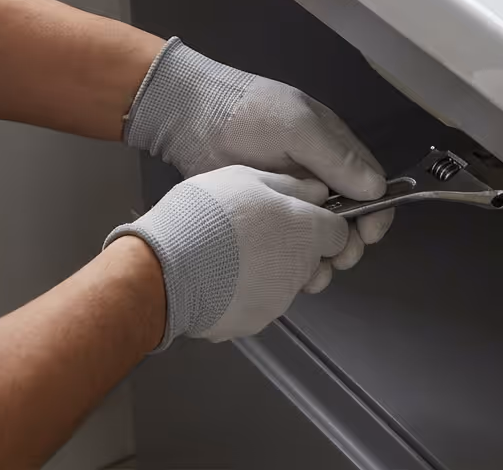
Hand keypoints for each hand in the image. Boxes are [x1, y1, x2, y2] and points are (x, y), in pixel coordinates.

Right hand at [105, 165, 349, 346]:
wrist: (162, 271)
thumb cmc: (207, 215)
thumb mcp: (248, 178)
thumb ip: (290, 184)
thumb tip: (318, 191)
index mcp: (306, 233)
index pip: (340, 234)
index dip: (325, 223)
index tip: (305, 216)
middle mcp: (300, 271)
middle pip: (315, 260)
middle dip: (299, 248)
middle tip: (263, 232)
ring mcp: (277, 302)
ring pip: (287, 282)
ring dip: (272, 269)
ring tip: (236, 252)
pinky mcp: (251, 324)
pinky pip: (259, 303)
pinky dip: (247, 291)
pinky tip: (221, 276)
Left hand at [124, 39, 391, 255]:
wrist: (191, 119)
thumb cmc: (250, 115)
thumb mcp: (298, 128)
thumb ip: (336, 157)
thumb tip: (377, 189)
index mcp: (333, 151)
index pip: (371, 184)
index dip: (377, 210)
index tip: (370, 234)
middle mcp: (317, 178)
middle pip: (349, 217)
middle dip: (350, 241)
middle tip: (339, 258)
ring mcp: (289, 198)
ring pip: (318, 235)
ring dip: (323, 256)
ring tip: (313, 273)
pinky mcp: (263, 216)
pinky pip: (287, 243)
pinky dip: (294, 261)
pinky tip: (288, 273)